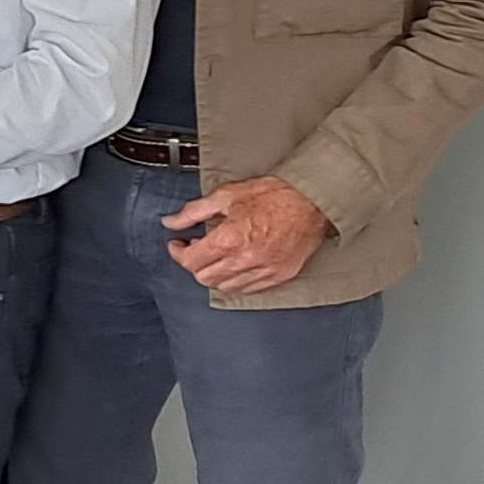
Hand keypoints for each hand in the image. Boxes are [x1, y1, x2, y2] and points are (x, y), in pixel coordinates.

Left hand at [164, 174, 331, 296]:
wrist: (312, 200)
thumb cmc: (274, 194)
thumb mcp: (226, 195)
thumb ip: (194, 211)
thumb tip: (171, 221)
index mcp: (230, 239)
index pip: (191, 261)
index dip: (178, 252)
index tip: (178, 245)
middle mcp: (246, 260)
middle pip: (204, 277)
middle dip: (194, 264)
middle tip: (196, 248)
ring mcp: (264, 271)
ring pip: (225, 286)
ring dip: (214, 273)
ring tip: (216, 256)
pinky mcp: (279, 276)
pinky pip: (248, 289)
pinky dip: (236, 280)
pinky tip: (235, 264)